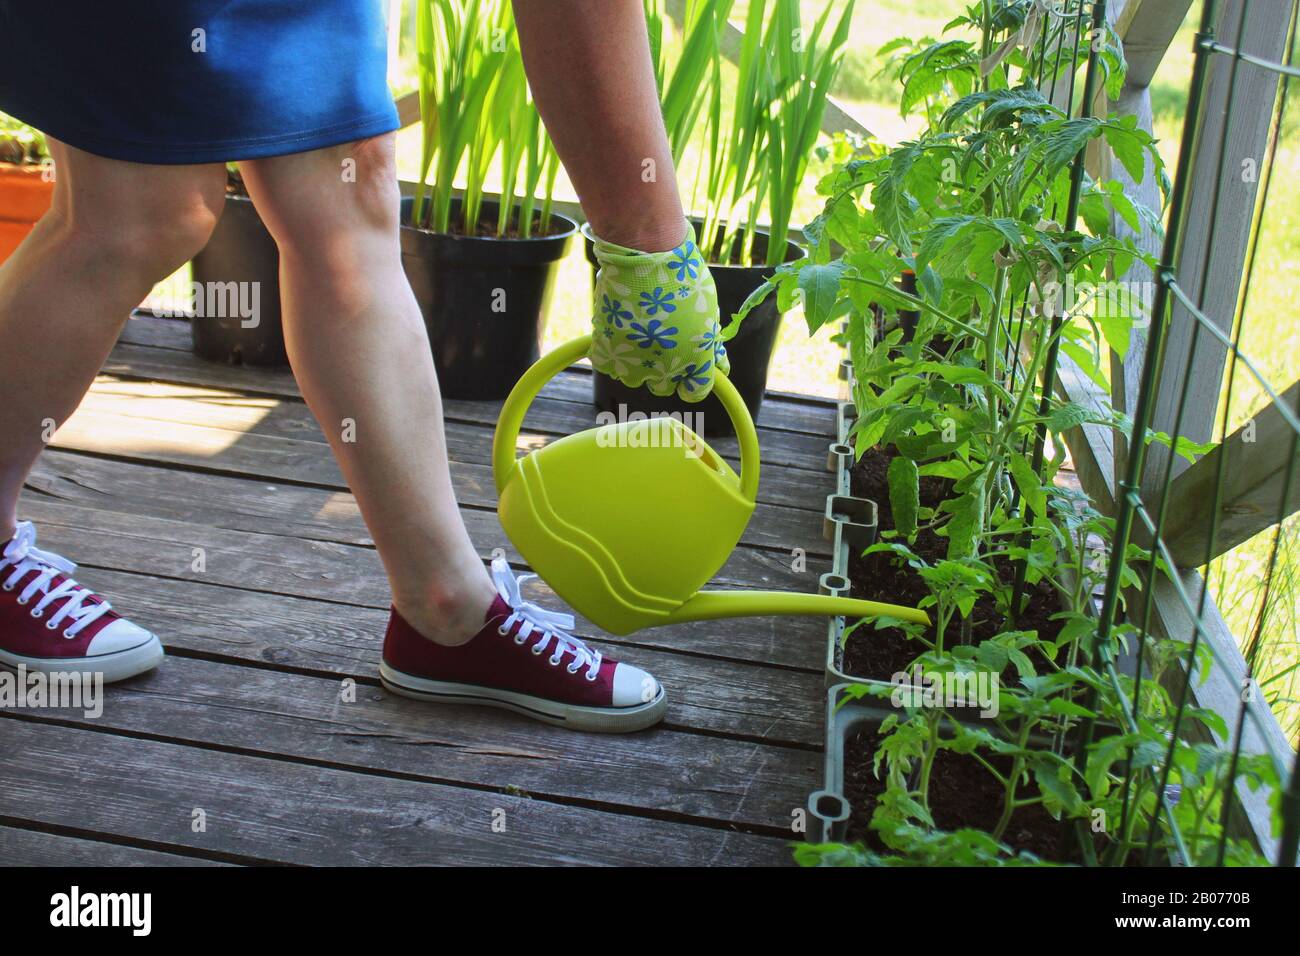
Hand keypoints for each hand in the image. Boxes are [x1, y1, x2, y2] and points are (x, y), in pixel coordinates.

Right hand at [588, 220, 728, 401]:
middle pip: (663, 387)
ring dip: (636, 362)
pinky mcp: (607, 353)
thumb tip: (720, 366)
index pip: (695, 392)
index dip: (692, 379)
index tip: (689, 366)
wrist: (647, 256)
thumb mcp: (709, 312)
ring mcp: (634, 365)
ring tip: (638, 330)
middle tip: (661, 338)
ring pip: (635, 377)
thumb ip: (712, 345)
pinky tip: (619, 331)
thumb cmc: (683, 279)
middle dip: (664, 368)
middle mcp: (666, 372)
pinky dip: (612, 352)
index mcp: (696, 363)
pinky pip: (609, 365)